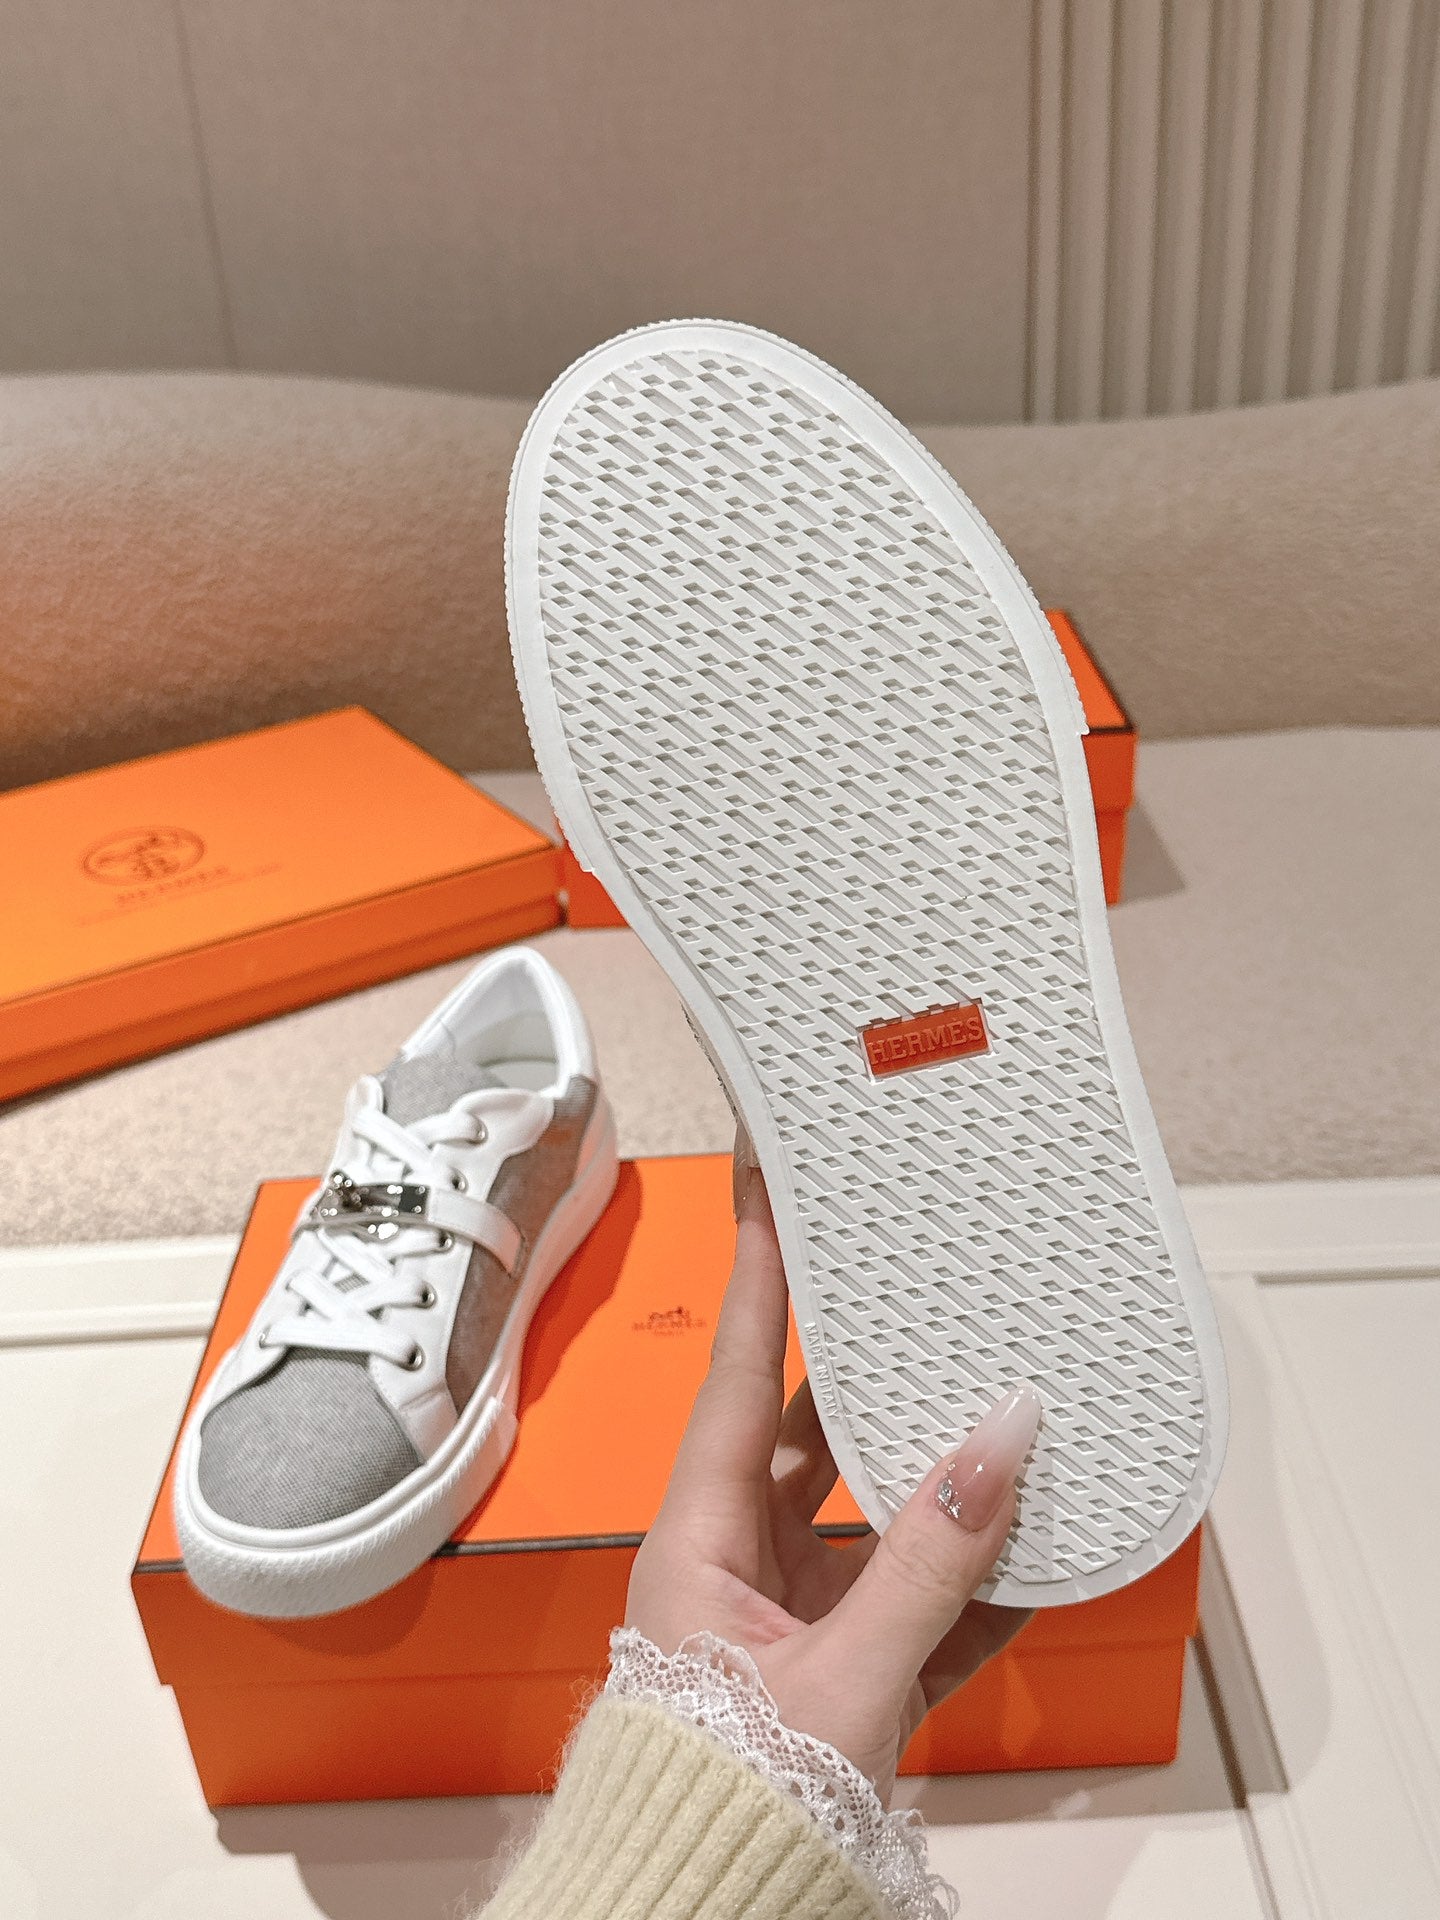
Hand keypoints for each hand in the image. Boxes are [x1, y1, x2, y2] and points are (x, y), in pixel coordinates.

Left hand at [625, 1159, 1041, 1798]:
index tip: (772, 1193)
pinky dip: (973, 1582)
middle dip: (867, 1369)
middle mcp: (737, 1563)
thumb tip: (999, 1447)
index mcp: (700, 1540)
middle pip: (813, 1435)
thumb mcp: (840, 1675)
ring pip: (876, 1517)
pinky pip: (914, 1602)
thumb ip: (931, 1563)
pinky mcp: (840, 1672)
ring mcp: (790, 1618)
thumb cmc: (723, 1804)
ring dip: (939, 1480)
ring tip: (997, 1406)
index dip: (763, 1280)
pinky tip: (1035, 1549)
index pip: (741, 1377)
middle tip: (907, 1289)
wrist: (705, 1918)